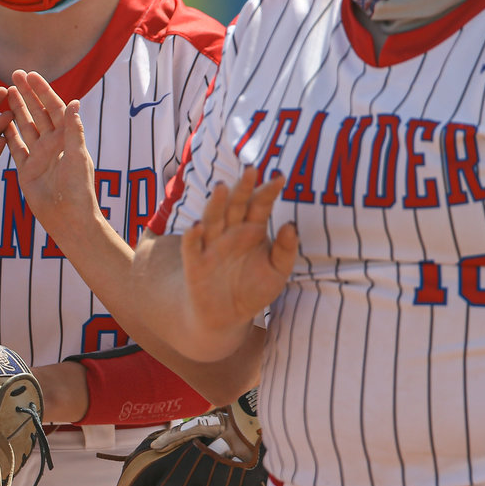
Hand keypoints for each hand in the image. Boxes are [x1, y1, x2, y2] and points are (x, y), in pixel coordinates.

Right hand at [3, 70, 97, 232]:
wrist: (69, 218)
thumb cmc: (78, 189)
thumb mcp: (77, 157)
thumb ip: (73, 130)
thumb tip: (74, 102)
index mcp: (66, 138)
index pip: (54, 108)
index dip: (43, 91)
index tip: (32, 75)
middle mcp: (52, 144)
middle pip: (38, 112)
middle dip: (27, 94)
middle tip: (14, 75)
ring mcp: (38, 156)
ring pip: (25, 126)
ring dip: (17, 109)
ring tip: (6, 92)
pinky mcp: (26, 170)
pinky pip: (15, 148)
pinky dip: (8, 134)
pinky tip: (1, 121)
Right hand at [178, 167, 297, 334]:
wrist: (226, 317)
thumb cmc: (253, 289)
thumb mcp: (278, 273)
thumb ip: (286, 250)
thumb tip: (292, 225)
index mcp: (252, 228)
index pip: (260, 204)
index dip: (268, 191)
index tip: (280, 177)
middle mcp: (231, 231)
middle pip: (236, 204)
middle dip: (242, 187)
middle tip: (251, 169)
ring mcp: (212, 244)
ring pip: (212, 218)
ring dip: (216, 203)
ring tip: (222, 187)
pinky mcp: (195, 262)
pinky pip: (192, 245)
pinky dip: (192, 235)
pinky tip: (198, 226)